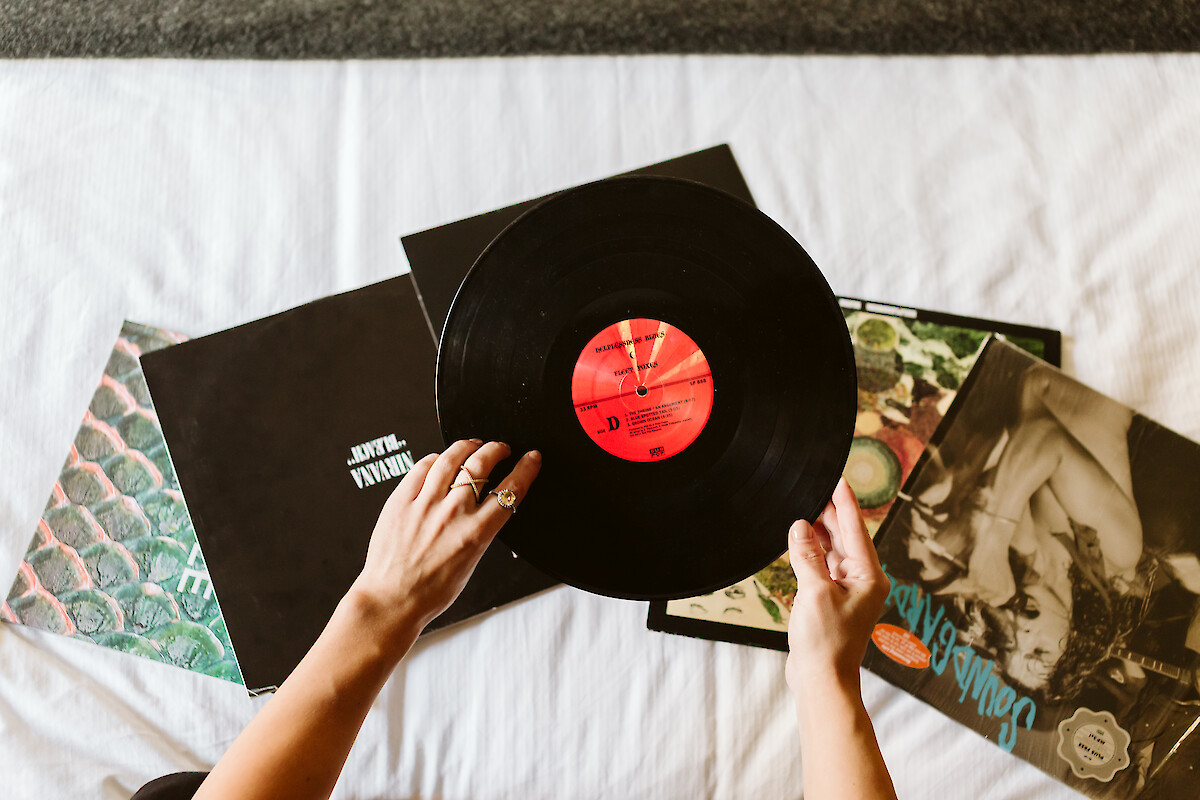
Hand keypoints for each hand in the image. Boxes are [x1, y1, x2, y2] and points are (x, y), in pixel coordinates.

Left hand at [348, 439, 541, 638]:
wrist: (391, 600)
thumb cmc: (429, 591)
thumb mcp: (470, 562)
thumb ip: (479, 530)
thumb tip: (484, 506)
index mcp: (475, 533)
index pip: (510, 491)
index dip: (525, 469)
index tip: (531, 459)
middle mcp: (452, 514)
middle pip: (482, 465)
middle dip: (497, 449)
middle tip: (501, 448)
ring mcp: (424, 504)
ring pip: (451, 458)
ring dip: (467, 446)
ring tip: (473, 444)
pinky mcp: (400, 500)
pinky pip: (420, 467)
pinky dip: (434, 458)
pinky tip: (438, 459)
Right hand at [785, 479, 889, 693]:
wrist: (823, 681)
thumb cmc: (825, 642)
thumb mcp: (814, 591)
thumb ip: (807, 555)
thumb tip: (800, 526)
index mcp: (870, 576)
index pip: (856, 529)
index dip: (844, 503)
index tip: (838, 479)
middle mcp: (864, 581)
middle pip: (846, 538)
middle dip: (829, 514)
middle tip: (814, 489)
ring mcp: (849, 592)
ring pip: (834, 552)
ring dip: (819, 534)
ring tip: (804, 510)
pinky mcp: (833, 601)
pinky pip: (824, 567)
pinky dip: (812, 553)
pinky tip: (800, 542)